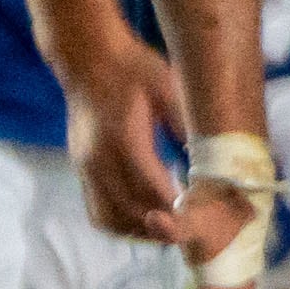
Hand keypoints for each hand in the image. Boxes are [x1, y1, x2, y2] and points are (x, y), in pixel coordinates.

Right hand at [63, 33, 191, 242]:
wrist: (87, 56)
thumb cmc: (133, 68)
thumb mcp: (167, 87)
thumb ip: (186, 122)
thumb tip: (211, 155)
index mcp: (123, 138)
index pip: (150, 186)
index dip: (174, 209)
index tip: (198, 219)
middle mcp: (98, 158)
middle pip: (129, 210)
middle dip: (161, 227)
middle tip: (191, 231)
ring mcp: (84, 166)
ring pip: (108, 217)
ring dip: (138, 231)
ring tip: (169, 230)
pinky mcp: (79, 167)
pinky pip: (96, 208)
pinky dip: (120, 222)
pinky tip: (144, 219)